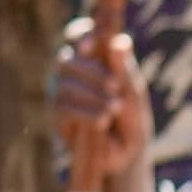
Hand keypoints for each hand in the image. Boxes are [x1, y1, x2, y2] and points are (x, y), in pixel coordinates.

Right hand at [49, 13, 151, 191]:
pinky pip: (64, 108)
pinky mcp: (59, 119)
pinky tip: (103, 120)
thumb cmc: (130, 117)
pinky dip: (86, 112)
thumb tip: (121, 41)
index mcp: (91, 61)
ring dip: (92, 94)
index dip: (80, 36)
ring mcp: (62, 96)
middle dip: (92, 72)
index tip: (92, 44)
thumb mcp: (132, 92)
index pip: (77, 37)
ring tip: (116, 108)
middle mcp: (72, 75)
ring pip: (64, 84)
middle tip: (116, 86)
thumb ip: (124, 68)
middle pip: (67, 61)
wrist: (127, 155)